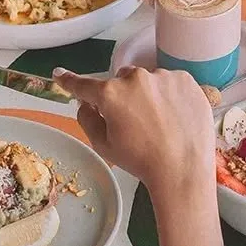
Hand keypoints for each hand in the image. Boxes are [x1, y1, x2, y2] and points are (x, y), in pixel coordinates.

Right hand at [52, 66, 215, 200]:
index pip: (84, 84)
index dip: (69, 81)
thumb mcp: (105, 146)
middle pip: (121, 80)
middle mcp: (135, 77)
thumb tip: (85, 103)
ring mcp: (163, 76)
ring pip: (148, 80)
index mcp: (111, 94)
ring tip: (159, 123)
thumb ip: (87, 120)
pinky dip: (170, 96)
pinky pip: (170, 83)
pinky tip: (174, 118)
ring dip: (148, 95)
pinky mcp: (185, 79)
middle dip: (123, 95)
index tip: (59, 74)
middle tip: (134, 121)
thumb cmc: (142, 161)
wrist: (183, 171)